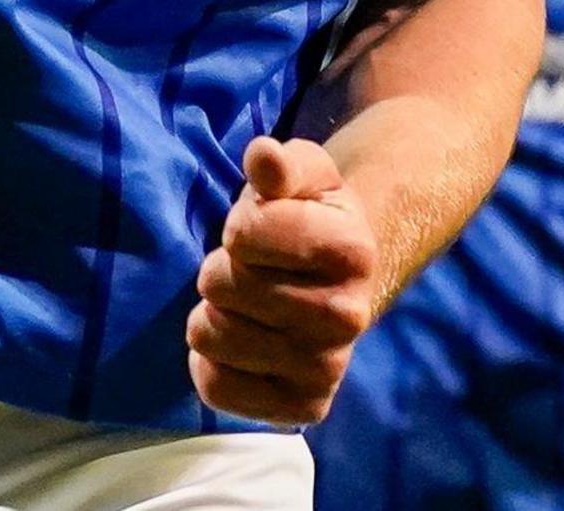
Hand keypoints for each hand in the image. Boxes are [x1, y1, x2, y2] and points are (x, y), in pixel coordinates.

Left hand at [187, 137, 382, 425]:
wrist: (341, 281)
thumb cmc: (307, 217)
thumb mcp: (303, 174)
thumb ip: (281, 164)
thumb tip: (262, 156)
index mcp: (353, 250)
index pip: (245, 233)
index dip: (240, 224)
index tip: (261, 229)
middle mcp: (348, 316)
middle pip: (221, 286)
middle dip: (224, 269)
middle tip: (252, 270)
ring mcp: (327, 368)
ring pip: (210, 335)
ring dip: (215, 314)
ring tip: (247, 306)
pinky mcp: (302, 407)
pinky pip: (216, 387)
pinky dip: (211, 364)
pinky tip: (241, 345)